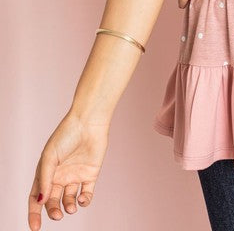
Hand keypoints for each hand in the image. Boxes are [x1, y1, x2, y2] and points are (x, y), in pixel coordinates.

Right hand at [28, 112, 109, 229]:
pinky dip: (84, 201)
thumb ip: (45, 180)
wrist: (88, 122)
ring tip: (70, 207)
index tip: (35, 227)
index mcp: (46, 172)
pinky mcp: (90, 174)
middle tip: (57, 216)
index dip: (34, 213)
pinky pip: (86, 194)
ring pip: (69, 200)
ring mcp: (75, 175)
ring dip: (69, 207)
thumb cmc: (66, 135)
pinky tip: (82, 200)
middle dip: (53, 211)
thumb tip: (40, 201)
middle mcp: (60, 176)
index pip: (37, 197)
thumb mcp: (49, 157)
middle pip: (53, 201)